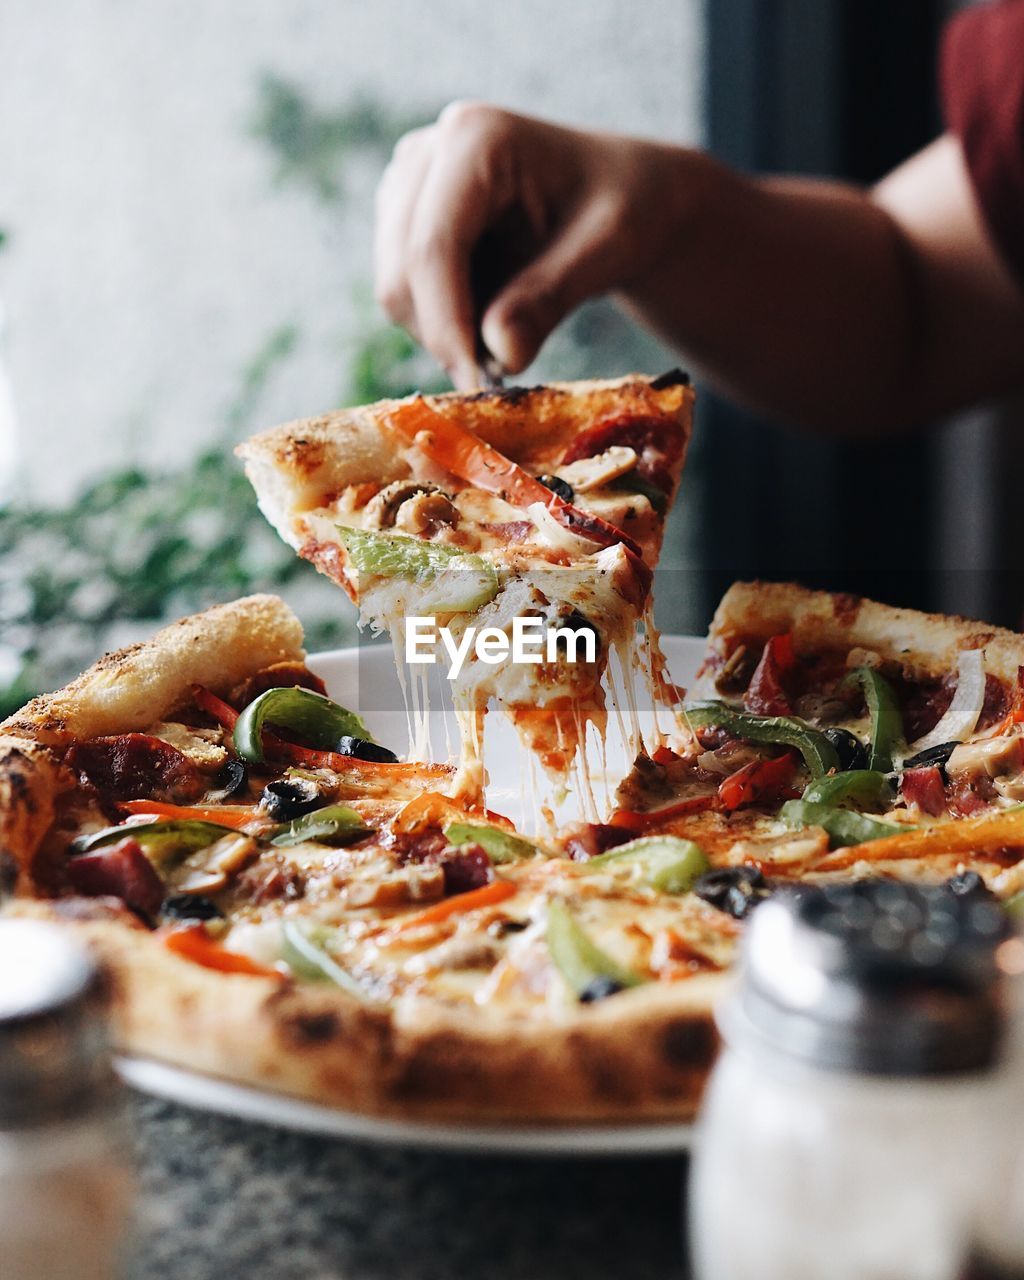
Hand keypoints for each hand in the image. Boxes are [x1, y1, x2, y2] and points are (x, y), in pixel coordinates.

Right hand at [374, 102, 692, 388]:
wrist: (625, 196)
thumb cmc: (628, 208)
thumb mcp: (610, 249)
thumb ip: (551, 297)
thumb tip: (501, 355)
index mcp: (476, 138)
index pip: (432, 247)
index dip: (446, 325)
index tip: (477, 386)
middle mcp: (427, 152)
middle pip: (401, 273)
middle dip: (446, 336)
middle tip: (505, 371)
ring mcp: (406, 186)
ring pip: (395, 291)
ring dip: (446, 333)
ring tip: (513, 330)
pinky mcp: (402, 220)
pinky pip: (405, 296)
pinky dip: (445, 323)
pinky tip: (495, 312)